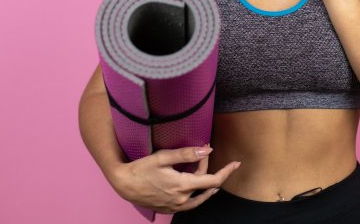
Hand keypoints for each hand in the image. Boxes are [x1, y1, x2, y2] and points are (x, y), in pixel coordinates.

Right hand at [108, 145, 239, 213]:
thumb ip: (186, 154)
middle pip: (204, 184)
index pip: (212, 180)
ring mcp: (175, 206)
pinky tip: (198, 191)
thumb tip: (207, 149)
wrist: (123, 184)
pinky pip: (190, 204)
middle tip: (202, 149)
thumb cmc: (141, 168)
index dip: (226, 171)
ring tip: (213, 177)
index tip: (236, 163)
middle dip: (207, 166)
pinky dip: (198, 196)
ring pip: (199, 197)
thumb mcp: (163, 157)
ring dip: (207, 185)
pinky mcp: (169, 209)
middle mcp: (181, 199)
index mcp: (182, 185)